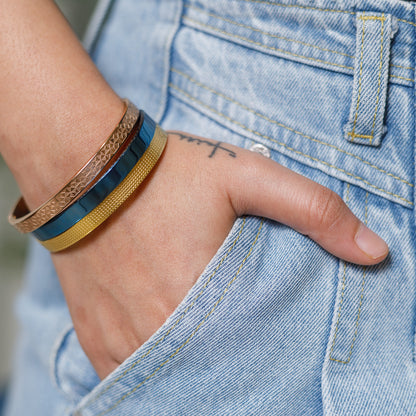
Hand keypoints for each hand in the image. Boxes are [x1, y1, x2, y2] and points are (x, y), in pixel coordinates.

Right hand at [51, 131, 387, 378]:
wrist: (84, 165)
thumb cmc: (167, 171)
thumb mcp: (249, 176)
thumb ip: (315, 210)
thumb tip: (374, 252)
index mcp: (200, 300)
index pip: (252, 356)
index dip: (267, 352)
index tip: (269, 343)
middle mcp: (157, 332)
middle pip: (209, 371)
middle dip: (228, 359)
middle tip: (232, 336)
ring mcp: (120, 339)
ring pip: (168, 380)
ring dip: (190, 365)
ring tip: (201, 342)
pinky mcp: (93, 335)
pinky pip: (128, 376)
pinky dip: (153, 368)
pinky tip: (166, 345)